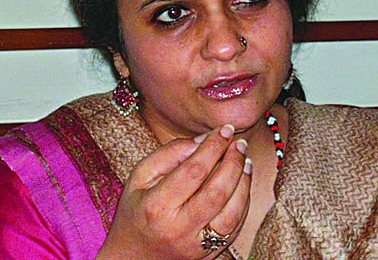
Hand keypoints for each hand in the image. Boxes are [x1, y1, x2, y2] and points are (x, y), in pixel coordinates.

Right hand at [97, 125, 251, 259]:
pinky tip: (242, 184)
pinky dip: (243, 203)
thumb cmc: (136, 212)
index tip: (224, 130)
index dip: (213, 147)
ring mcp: (195, 246)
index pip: (193, 170)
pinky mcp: (208, 256)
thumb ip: (169, 154)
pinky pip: (235, 228)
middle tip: (239, 143)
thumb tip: (202, 141)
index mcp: (157, 206)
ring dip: (244, 183)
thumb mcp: (140, 177)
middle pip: (216, 191)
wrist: (132, 257)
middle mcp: (178, 228)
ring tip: (245, 161)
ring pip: (232, 213)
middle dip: (233, 162)